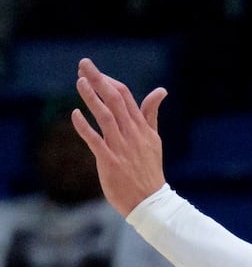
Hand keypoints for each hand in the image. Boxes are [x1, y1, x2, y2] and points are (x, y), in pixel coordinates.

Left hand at [72, 61, 169, 216]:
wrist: (150, 202)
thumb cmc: (149, 170)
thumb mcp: (154, 139)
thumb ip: (151, 114)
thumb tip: (161, 90)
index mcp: (141, 128)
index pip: (125, 96)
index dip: (109, 81)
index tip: (95, 72)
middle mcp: (131, 134)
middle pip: (115, 100)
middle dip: (99, 80)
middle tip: (83, 63)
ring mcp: (121, 147)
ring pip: (105, 116)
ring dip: (91, 97)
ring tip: (79, 81)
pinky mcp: (110, 161)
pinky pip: (95, 140)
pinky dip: (85, 126)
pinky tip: (75, 113)